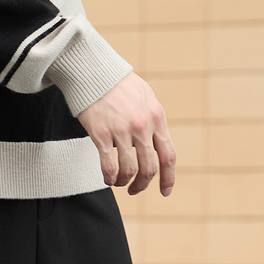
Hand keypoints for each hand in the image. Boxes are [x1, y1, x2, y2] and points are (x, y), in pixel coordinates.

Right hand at [76, 71, 175, 196]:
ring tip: (119, 183)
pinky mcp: (101, 134)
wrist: (94, 71)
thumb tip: (155, 146)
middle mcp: (142, 126)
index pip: (168, 155)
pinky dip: (109, 178)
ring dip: (125, 183)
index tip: (165, 192)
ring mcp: (122, 131)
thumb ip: (153, 122)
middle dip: (144, 184)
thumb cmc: (119, 85)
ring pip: (129, 170)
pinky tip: (107, 179)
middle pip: (149, 168)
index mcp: (157, 118)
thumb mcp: (146, 98)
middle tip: (136, 190)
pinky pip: (109, 166)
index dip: (168, 178)